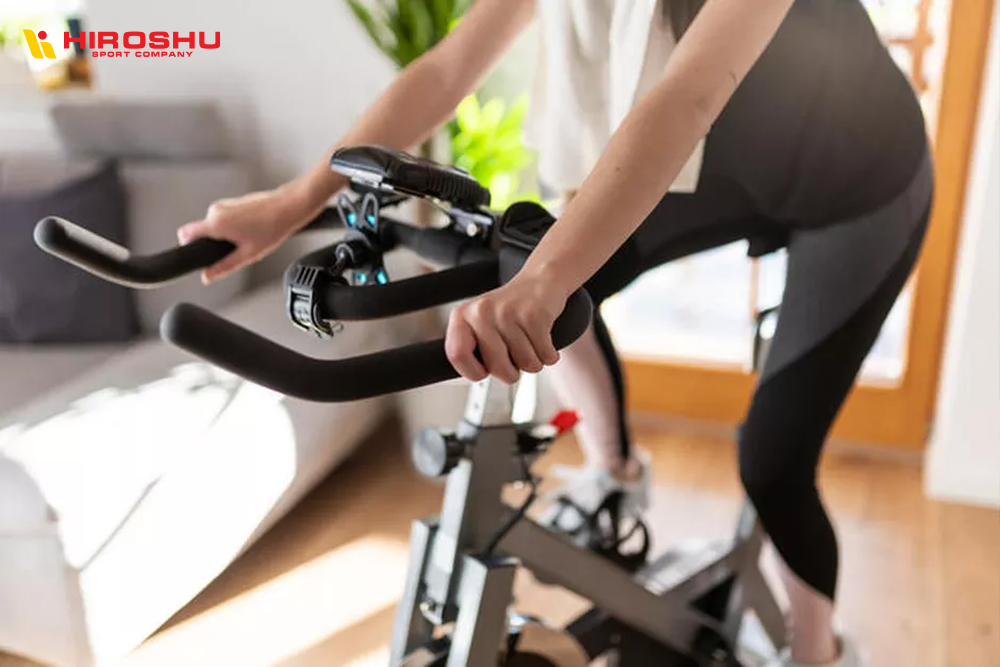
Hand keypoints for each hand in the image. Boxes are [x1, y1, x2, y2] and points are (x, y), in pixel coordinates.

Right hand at [177, 187, 316, 283]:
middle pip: (203, 232)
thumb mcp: (248, 255)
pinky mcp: (231, 202)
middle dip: (215, 243)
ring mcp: (223, 204)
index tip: (196, 254)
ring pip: (215, 226)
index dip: (187, 246)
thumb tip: (208, 276)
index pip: (185, 233)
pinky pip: (224, 218)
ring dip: (226, 235)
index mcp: (216, 223)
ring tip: (249, 237)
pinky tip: (252, 229)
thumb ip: (224, 266)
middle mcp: (215, 210)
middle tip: (239, 248)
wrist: (287, 207)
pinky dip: (233, 226)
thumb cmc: (272, 228)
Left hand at [445, 271, 569, 383]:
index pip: (457, 354)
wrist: (540, 281)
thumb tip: (475, 375)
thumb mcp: (481, 324)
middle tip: (514, 357)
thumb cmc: (510, 309)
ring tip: (529, 342)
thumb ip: (472, 349)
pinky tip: (543, 341)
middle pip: (496, 367)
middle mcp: (482, 312)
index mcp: (463, 316)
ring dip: (533, 361)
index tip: (483, 371)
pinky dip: (549, 355)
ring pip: (525, 363)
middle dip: (511, 372)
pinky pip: (544, 355)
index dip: (472, 371)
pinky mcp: (533, 315)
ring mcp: (507, 312)